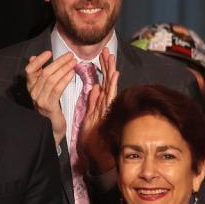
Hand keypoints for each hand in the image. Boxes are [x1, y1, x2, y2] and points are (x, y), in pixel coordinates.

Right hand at [25, 51, 73, 145]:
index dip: (39, 60)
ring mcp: (40, 100)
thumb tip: (34, 57)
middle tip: (70, 55)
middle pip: (45, 73)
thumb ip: (40, 74)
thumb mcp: (43, 88)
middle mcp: (33, 92)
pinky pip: (57, 89)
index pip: (29, 70)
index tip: (49, 52)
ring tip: (74, 62)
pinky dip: (65, 79)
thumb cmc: (50, 105)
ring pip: (51, 80)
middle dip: (59, 62)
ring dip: (64, 69)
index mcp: (31, 86)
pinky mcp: (48, 106)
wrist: (51, 127)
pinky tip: (72, 73)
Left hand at [76, 48, 119, 172]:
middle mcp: (106, 104)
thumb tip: (95, 87)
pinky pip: (109, 98)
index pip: (103, 81)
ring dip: (111, 71)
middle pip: (107, 81)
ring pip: (110, 86)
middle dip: (107, 65)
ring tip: (111, 57)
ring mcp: (107, 108)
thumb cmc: (93, 138)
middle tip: (107, 50)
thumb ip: (93, 101)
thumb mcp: (89, 116)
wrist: (96, 154)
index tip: (102, 54)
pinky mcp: (106, 114)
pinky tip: (115, 75)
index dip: (102, 68)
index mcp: (101, 103)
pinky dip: (113, 86)